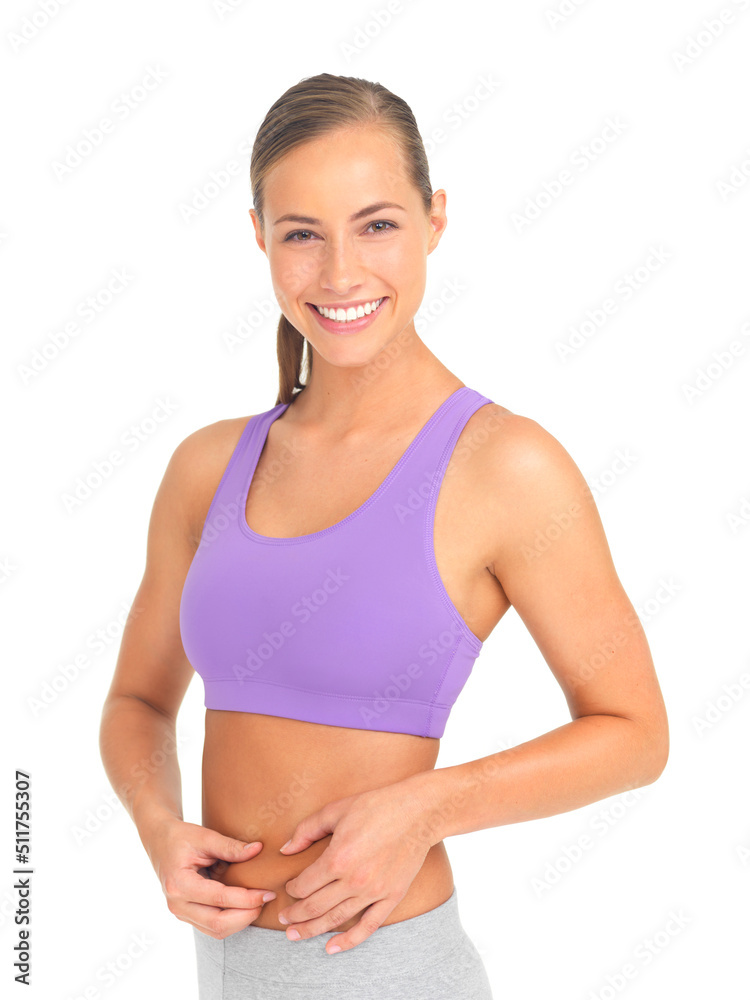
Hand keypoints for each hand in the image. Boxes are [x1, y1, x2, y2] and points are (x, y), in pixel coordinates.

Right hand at [144, 817, 277, 937]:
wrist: (160, 841)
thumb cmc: (181, 837)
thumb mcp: (204, 836)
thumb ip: (230, 846)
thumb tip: (258, 849)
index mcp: (179, 884)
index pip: (219, 898)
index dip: (247, 898)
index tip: (267, 892)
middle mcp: (177, 904)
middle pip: (217, 924)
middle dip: (246, 915)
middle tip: (266, 899)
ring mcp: (180, 913)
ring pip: (215, 931)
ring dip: (240, 921)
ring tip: (259, 903)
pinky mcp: (187, 915)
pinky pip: (211, 927)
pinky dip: (231, 921)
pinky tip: (245, 906)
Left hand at [276, 779, 432, 953]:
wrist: (417, 812)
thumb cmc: (375, 806)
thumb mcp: (336, 810)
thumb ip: (307, 830)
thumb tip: (286, 850)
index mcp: (338, 858)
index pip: (305, 884)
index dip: (292, 889)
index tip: (289, 888)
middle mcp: (354, 880)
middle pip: (315, 907)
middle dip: (295, 915)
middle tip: (284, 920)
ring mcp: (374, 891)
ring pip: (336, 919)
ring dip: (312, 930)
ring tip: (296, 936)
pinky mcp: (391, 897)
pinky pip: (368, 926)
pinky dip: (348, 941)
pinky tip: (331, 948)